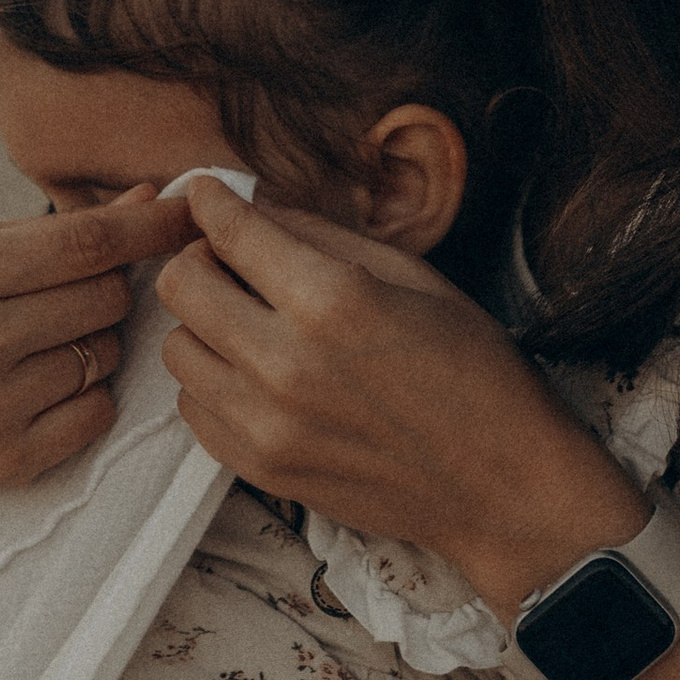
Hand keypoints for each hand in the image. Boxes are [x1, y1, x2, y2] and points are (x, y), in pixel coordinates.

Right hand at [0, 191, 195, 556]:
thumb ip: (50, 232)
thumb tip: (145, 199)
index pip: (84, 243)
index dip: (150, 224)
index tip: (192, 209)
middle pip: (107, 298)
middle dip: (107, 288)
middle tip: (69, 295)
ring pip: (106, 355)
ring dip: (92, 342)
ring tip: (37, 345)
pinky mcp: (6, 459)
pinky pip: (96, 412)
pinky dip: (85, 395)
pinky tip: (39, 388)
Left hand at [152, 176, 644, 610]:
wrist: (502, 486)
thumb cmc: (473, 371)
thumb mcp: (413, 277)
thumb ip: (321, 236)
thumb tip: (254, 206)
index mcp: (332, 300)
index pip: (228, 231)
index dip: (210, 201)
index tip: (207, 194)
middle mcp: (286, 363)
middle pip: (180, 286)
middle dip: (199, 259)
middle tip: (231, 261)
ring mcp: (267, 425)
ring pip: (176, 348)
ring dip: (203, 325)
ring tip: (250, 324)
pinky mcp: (260, 470)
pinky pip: (193, 408)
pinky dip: (213, 382)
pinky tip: (257, 375)